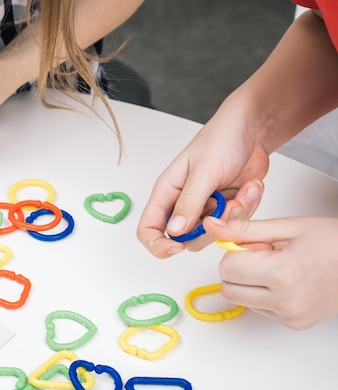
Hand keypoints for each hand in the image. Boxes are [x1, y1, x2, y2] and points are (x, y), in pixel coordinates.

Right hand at [136, 103, 269, 257]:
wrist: (252, 131)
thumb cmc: (220, 140)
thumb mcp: (204, 171)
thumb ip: (189, 203)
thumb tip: (173, 232)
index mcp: (167, 193)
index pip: (148, 229)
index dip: (158, 244)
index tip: (178, 246)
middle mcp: (183, 204)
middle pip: (185, 239)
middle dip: (209, 228)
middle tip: (224, 205)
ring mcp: (206, 208)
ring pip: (214, 234)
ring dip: (233, 216)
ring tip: (242, 191)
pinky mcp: (226, 209)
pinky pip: (235, 225)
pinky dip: (247, 208)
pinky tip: (249, 187)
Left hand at [204, 215, 337, 328]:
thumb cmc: (333, 242)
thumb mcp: (287, 227)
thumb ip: (244, 229)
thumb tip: (212, 226)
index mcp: (283, 273)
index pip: (228, 268)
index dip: (235, 252)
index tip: (253, 244)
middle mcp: (286, 301)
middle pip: (228, 288)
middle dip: (236, 269)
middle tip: (263, 255)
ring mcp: (290, 316)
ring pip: (240, 299)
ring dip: (248, 282)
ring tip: (276, 267)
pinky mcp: (293, 324)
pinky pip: (259, 308)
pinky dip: (263, 294)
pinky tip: (285, 280)